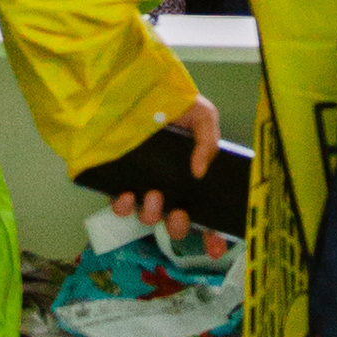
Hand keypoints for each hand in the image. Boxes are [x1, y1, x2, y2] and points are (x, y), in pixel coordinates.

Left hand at [112, 95, 226, 250]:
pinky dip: (124, 206)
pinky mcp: (120, 182)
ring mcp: (144, 186)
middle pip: (177, 224)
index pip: (207, 216)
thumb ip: (209, 142)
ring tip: (153, 196)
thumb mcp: (202, 116)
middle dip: (178, 227)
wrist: (134, 87)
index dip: (212, 237)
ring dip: (152, 214)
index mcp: (193, 178)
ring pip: (149, 218)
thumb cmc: (172, 102)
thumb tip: (199, 172)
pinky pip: (120, 206)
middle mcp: (170, 187)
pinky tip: (127, 195)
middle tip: (178, 214)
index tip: (216, 249)